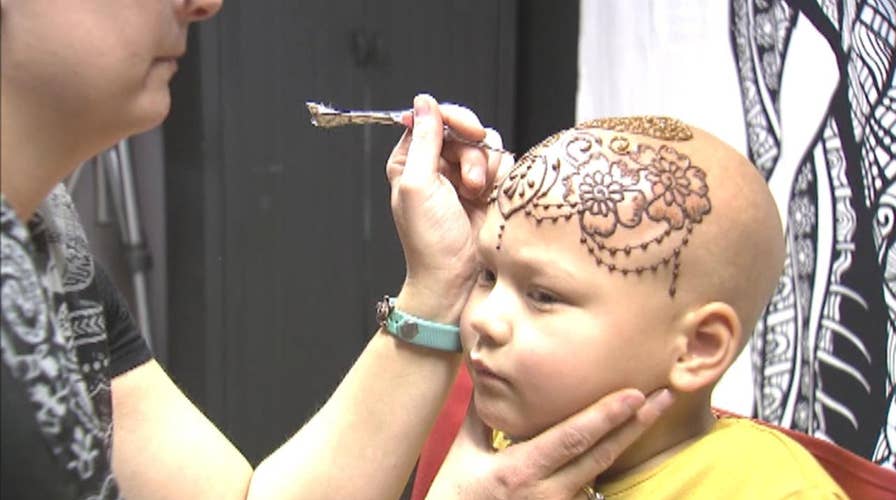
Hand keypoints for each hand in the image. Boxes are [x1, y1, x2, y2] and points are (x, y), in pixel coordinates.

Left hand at [385, 94, 507, 321]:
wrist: (456, 279)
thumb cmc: (430, 241)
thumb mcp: (418, 186)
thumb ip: (424, 141)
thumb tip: (423, 101)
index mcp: (411, 161)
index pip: (432, 119)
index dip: (452, 119)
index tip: (468, 129)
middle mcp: (437, 165)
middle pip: (463, 129)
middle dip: (471, 152)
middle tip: (472, 179)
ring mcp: (464, 177)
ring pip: (486, 146)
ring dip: (486, 168)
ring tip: (477, 194)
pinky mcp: (488, 190)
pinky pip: (503, 164)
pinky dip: (500, 178)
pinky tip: (489, 199)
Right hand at [428, 389, 674, 498]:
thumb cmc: (455, 496)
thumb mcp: (463, 453)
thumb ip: (480, 415)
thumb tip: (485, 372)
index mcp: (521, 471)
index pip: (572, 439)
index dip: (605, 416)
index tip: (634, 394)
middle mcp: (546, 492)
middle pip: (600, 454)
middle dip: (636, 423)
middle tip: (666, 394)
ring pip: (601, 469)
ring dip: (628, 440)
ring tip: (653, 412)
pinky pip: (591, 488)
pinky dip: (608, 463)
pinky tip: (628, 441)